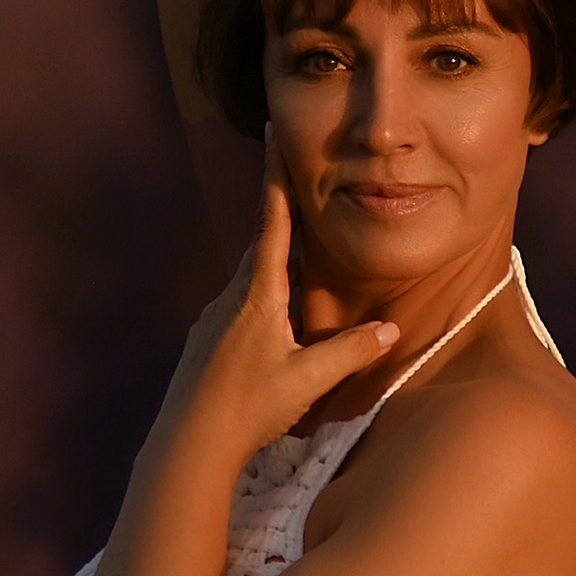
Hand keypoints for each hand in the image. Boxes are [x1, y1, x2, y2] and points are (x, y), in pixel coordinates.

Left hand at [170, 177, 399, 461]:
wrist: (187, 444)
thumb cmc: (246, 408)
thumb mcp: (307, 380)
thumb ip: (350, 352)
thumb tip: (388, 330)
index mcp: (258, 295)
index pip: (273, 221)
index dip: (277, 175)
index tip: (272, 131)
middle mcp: (231, 298)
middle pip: (264, 249)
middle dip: (287, 223)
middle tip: (309, 198)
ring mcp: (214, 321)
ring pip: (252, 282)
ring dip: (278, 271)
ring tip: (306, 271)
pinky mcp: (205, 344)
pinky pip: (239, 310)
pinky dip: (263, 304)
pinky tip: (276, 328)